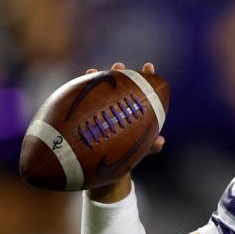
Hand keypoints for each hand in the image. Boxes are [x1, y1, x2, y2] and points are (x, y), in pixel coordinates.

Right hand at [84, 62, 164, 201]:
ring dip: (97, 79)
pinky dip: (80, 94)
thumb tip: (160, 141)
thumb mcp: (141, 151)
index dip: (146, 77)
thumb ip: (151, 147)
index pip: (143, 90)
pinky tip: (74, 90)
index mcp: (136, 110)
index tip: (149, 66)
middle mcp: (120, 107)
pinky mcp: (88, 116)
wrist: (107, 168)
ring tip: (93, 71)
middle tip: (119, 65)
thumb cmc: (127, 156)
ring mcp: (104, 110)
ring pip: (101, 91)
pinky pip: (84, 104)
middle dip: (121, 73)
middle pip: (122, 85)